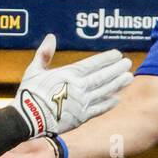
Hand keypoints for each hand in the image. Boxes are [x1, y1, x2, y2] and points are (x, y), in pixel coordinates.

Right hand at [11, 33, 131, 137]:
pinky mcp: (81, 118)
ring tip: (129, 78)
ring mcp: (82, 103)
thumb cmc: (29, 94)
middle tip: (128, 64)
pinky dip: (109, 104)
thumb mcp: (34, 70)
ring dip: (118, 84)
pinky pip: (99, 109)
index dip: (107, 58)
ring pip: (104, 91)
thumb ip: (44, 54)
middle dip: (117, 69)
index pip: (93, 64)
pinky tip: (117, 98)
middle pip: (103, 77)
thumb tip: (51, 37)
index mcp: (69, 74)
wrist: (28, 120)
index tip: (118, 54)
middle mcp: (79, 88)